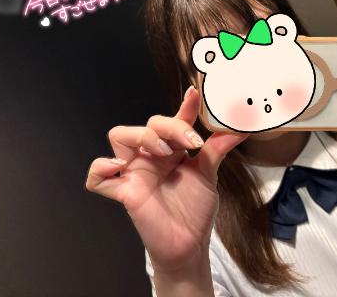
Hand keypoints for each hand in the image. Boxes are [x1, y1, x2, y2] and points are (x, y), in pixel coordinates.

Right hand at [85, 86, 247, 272]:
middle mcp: (151, 156)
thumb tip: (239, 128)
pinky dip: (100, 169)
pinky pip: (97, 178)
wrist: (190, 244)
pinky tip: (117, 167)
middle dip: (168, 127)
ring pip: (119, 136)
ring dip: (141, 137)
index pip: (174, 121)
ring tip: (163, 152)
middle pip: (148, 124)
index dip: (184, 106)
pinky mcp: (125, 192)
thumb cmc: (195, 209)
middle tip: (190, 142)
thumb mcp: (208, 175)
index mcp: (172, 149)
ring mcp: (135, 172)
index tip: (195, 93)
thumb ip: (217, 150)